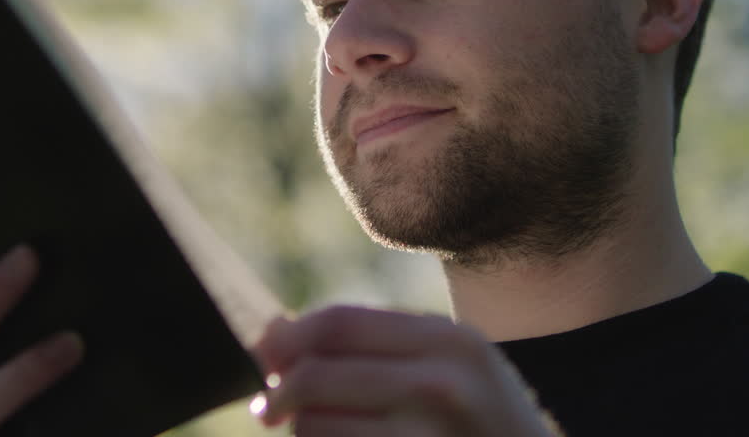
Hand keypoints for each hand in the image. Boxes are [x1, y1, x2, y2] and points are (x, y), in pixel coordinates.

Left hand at [250, 306, 560, 435]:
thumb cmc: (484, 424)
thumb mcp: (452, 366)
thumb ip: (375, 345)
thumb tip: (273, 333)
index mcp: (450, 342)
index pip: (339, 323)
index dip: (288, 338)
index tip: (264, 355)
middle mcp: (442, 387)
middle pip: (317, 376)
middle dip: (280, 392)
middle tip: (269, 408)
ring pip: (316, 426)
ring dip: (304, 433)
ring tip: (326, 435)